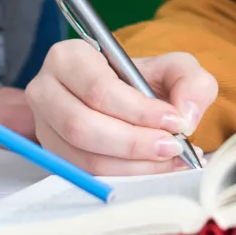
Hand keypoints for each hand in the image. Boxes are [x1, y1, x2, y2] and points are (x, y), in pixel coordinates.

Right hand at [26, 42, 217, 174]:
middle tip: (172, 147)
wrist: (125, 101)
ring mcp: (44, 127)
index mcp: (69, 57)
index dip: (138, 111)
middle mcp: (46, 90)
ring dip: (131, 165)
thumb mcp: (175, 68)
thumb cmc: (144, 81)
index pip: (98, 89)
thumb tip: (186, 117)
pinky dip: (122, 177)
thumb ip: (191, 83)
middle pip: (82, 126)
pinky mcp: (54, 156)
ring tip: (167, 159)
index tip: (174, 122)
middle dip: (133, 143)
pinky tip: (151, 169)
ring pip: (82, 156)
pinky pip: (84, 175)